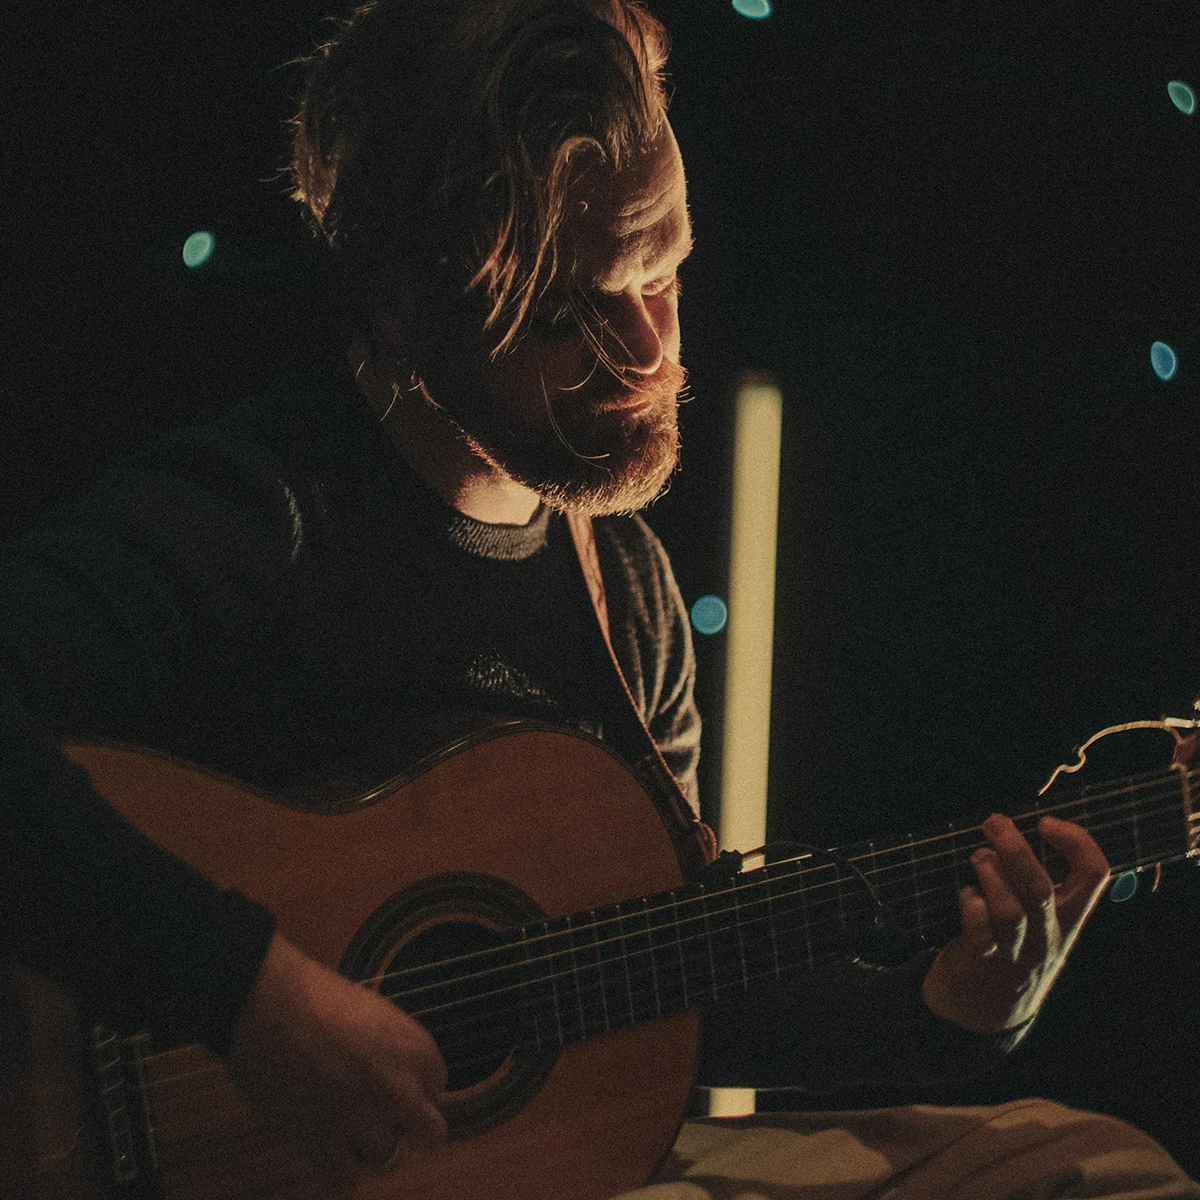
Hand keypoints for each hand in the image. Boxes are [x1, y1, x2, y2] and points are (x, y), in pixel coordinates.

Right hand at [225, 933, 447, 1181]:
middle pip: (431, 1132)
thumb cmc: (316, 996)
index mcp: (417, 1049)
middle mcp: (401, 1089)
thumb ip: (394, 1050)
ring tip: (339, 1118)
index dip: (411, 1086)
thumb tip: (398, 1078)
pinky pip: (345, 1178)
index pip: (436, 1087)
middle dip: (408, 1126)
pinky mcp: (324, 1144)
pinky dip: (336, 1167)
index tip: (388, 1081)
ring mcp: (365, 1120)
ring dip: (366, 1143)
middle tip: (379, 1113)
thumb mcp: (375, 1013)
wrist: (268, 1003)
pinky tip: (323, 1145)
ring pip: (386, 1156)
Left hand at [921, 812, 1109, 1033]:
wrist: (986, 1012)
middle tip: (994, 822)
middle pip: (1040, 890)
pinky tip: (966, 895)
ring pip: (1009, 911)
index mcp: (1069, 918)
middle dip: (1016, 851)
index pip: (1094, 876)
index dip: (1078, 842)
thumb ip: (1032, 881)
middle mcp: (1047, 935)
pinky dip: (970, 903)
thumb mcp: (1039, 919)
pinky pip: (978, 930)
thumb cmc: (1012, 947)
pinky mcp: (983, 960)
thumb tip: (1007, 829)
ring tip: (978, 857)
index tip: (1046, 823)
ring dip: (989, 876)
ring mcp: (1016, 951)